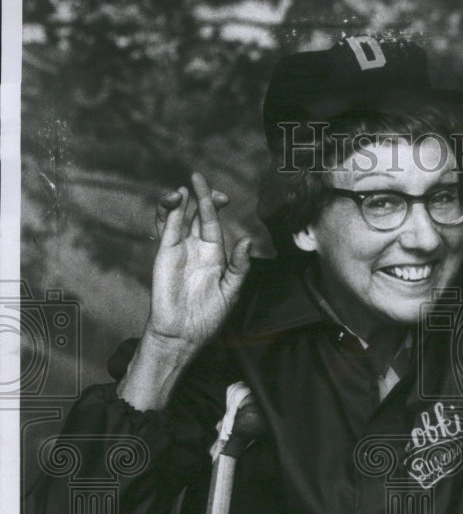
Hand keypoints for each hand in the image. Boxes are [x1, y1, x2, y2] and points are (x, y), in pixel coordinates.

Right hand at [149, 171, 251, 350]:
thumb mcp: (231, 290)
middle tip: (201, 181)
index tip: (223, 195)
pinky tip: (176, 200)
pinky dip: (170, 213)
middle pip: (196, 213)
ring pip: (177, 217)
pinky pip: (167, 229)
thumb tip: (246, 240)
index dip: (215, 204)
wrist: (184, 333)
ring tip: (183, 189)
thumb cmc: (209, 316)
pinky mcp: (164, 255)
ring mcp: (178, 250)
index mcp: (214, 254)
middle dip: (201, 196)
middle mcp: (195, 248)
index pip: (214, 221)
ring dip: (179, 201)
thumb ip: (240, 266)